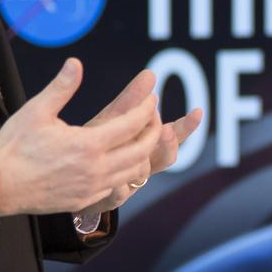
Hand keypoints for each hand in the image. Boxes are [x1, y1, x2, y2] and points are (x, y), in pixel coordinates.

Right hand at [0, 58, 160, 216]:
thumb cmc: (14, 146)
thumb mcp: (36, 111)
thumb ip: (61, 87)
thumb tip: (76, 63)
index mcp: (88, 145)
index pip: (132, 125)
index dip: (146, 109)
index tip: (152, 97)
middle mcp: (96, 169)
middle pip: (141, 150)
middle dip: (153, 130)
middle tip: (153, 116)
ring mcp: (91, 189)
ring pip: (133, 172)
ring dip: (143, 152)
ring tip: (140, 136)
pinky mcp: (84, 201)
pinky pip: (117, 187)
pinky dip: (126, 172)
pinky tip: (120, 159)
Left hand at [76, 71, 204, 215]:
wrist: (73, 175)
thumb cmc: (98, 141)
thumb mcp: (114, 118)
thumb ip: (131, 100)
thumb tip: (150, 73)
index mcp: (147, 142)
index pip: (175, 132)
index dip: (187, 126)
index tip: (198, 113)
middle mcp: (143, 162)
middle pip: (166, 156)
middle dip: (168, 144)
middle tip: (167, 131)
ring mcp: (129, 181)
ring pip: (143, 174)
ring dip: (144, 164)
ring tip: (140, 158)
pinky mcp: (109, 197)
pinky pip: (117, 194)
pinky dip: (118, 189)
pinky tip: (115, 184)